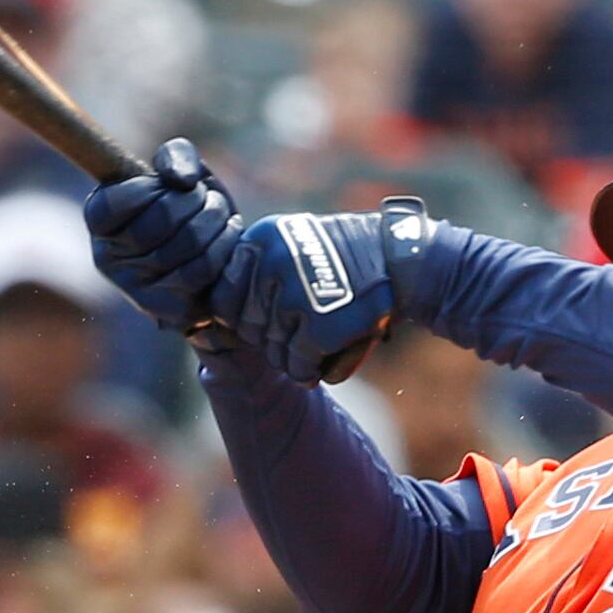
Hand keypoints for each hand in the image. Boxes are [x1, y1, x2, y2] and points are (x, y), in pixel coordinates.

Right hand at [84, 138, 239, 333]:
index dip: (152, 187)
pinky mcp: (167, 308)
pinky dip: (225, 242)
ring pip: (189, 241)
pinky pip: (204, 269)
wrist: (213, 253)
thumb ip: (176, 156)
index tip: (168, 185)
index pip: (119, 200)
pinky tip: (228, 231)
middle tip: (204, 196)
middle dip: (195, 198)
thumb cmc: (188, 206)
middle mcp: (107, 258)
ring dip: (215, 216)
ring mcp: (135, 288)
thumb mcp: (179, 171)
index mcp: (98, 219)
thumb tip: (181, 180)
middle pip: (162, 218)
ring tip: (218, 210)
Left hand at [210, 201, 424, 384]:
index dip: (242, 316)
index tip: (263, 321)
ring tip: (308, 348)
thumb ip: (257, 271)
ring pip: (271, 350)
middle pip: (246, 327)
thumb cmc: (343, 258)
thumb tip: (214, 318)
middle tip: (294, 335)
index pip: (224, 298)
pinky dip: (306, 371)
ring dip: (288, 356)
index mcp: (259, 242)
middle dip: (268, 338)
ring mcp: (294, 298)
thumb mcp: (292, 245)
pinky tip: (318, 364)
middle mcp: (271, 266)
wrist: (398, 259)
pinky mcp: (319, 327)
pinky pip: (297, 365)